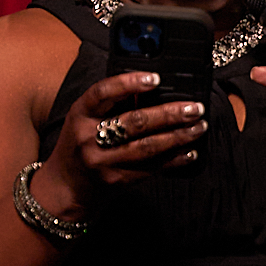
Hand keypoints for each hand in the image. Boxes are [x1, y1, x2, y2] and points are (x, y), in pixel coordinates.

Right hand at [38, 71, 209, 219]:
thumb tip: (153, 88)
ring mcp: (102, 162)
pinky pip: (151, 168)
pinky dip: (174, 159)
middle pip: (134, 122)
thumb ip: (113, 102)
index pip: (103, 93)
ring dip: (178, 136)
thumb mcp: (85, 118)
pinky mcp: (117, 180)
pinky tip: (190, 152)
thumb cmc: (79, 144)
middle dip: (169, 114)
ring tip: (199, 127)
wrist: (65, 187)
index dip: (129, 83)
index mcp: (80, 113)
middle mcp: (89, 137)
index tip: (155, 78)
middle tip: (194, 108)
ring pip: (147, 146)